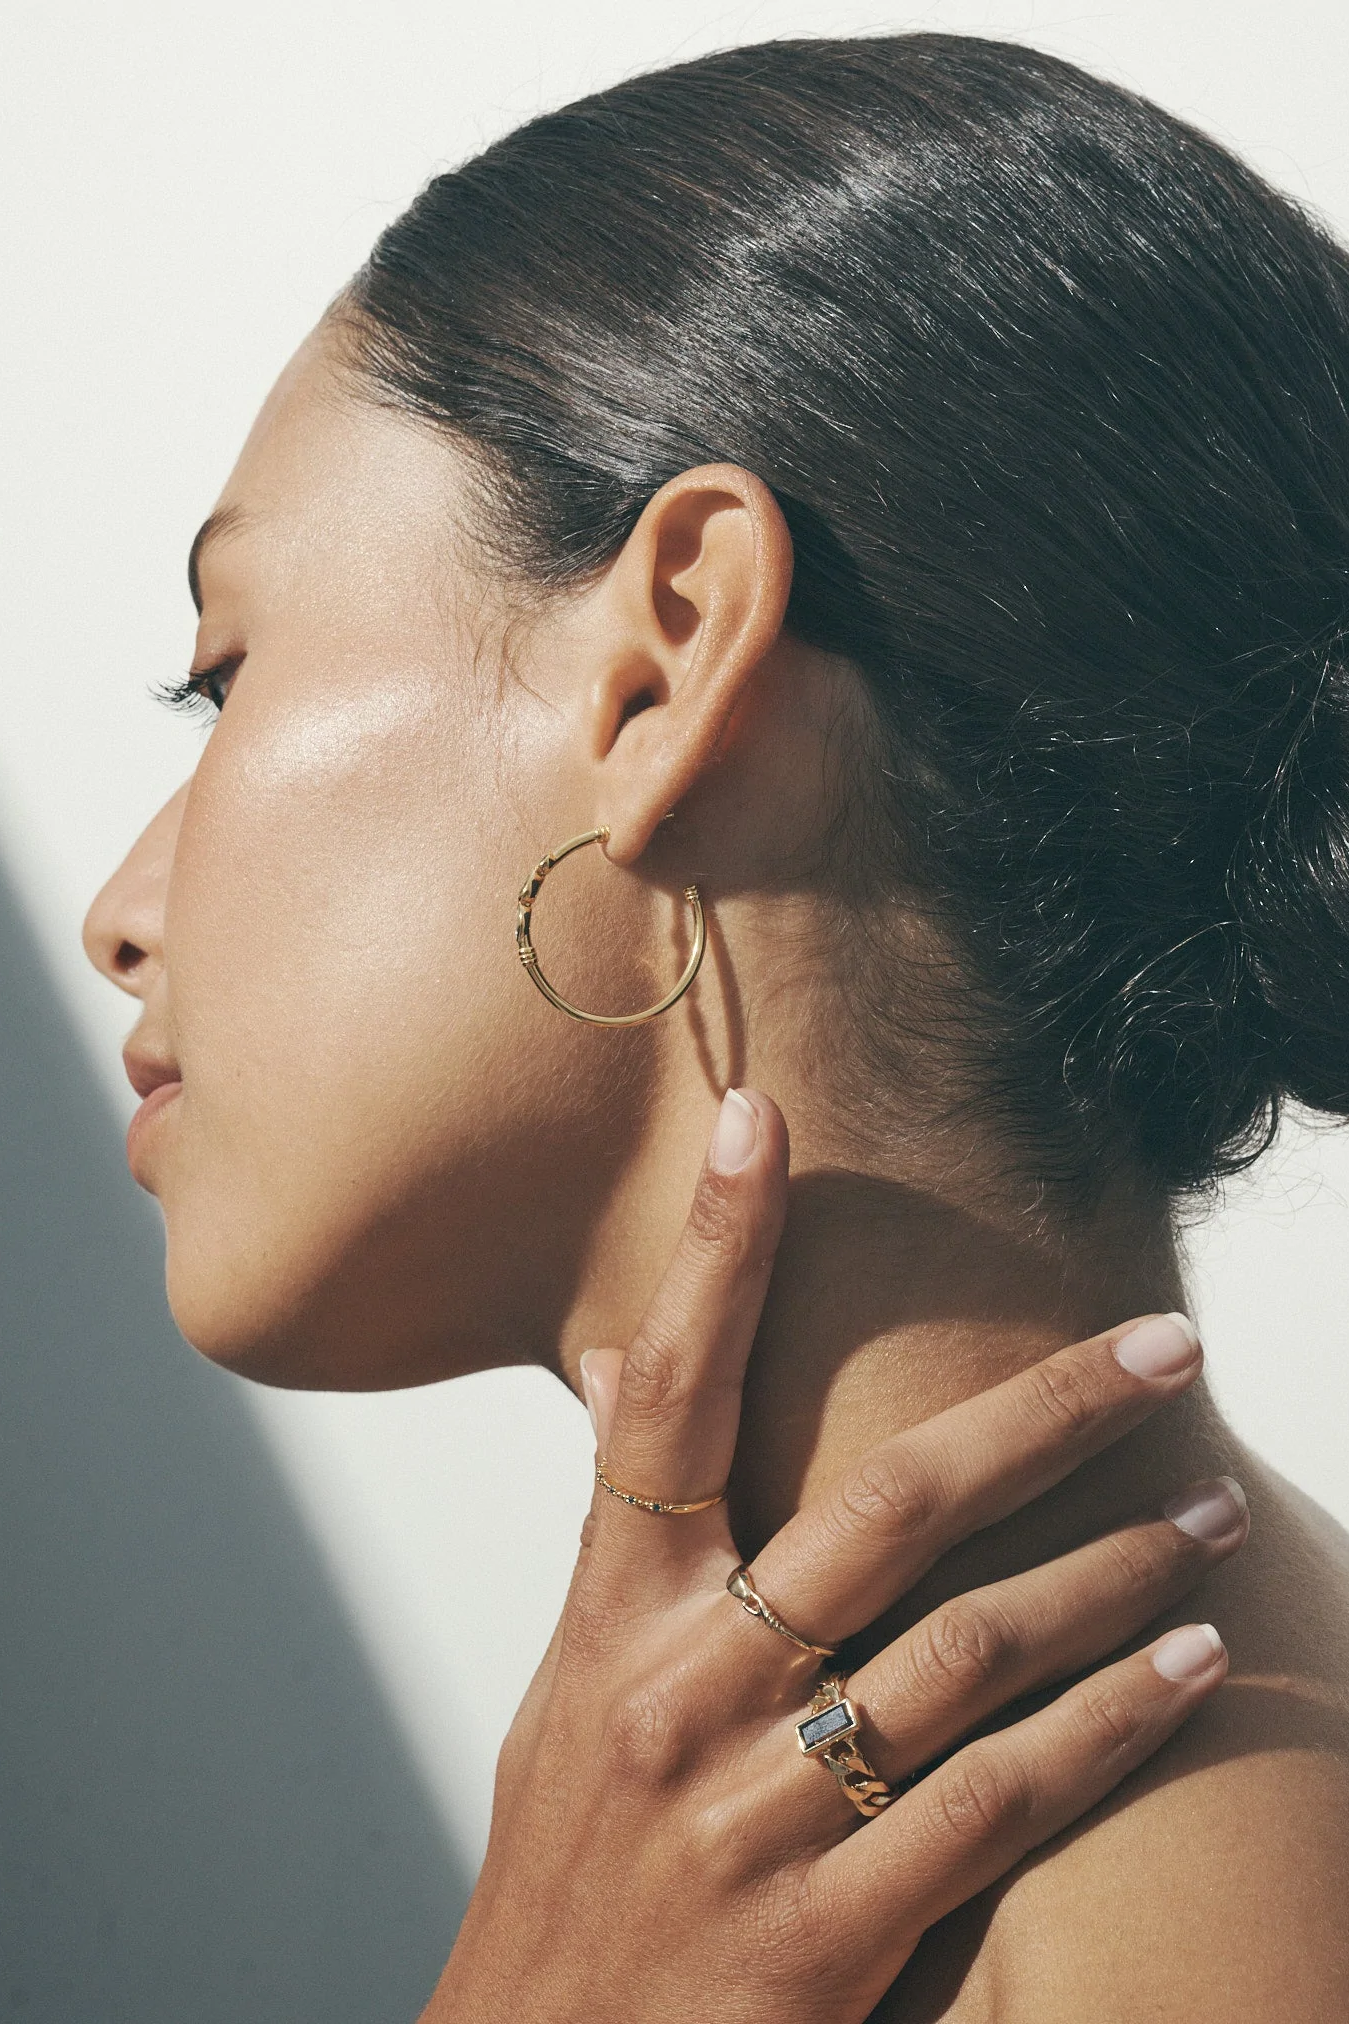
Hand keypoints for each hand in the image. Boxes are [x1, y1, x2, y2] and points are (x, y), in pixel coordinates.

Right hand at [425, 1091, 1242, 2023]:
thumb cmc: (570, 1864)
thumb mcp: (570, 1687)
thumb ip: (624, 1539)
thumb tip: (619, 1369)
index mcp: (612, 1616)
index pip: (664, 1396)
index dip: (713, 1252)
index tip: (763, 1123)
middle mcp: (679, 1690)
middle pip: (886, 1503)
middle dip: (1042, 1410)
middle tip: (1165, 1342)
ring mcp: (751, 1812)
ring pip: (971, 1647)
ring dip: (1114, 1568)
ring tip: (1210, 1508)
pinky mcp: (825, 1929)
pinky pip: (1000, 1797)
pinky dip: (1107, 1722)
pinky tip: (1186, 1664)